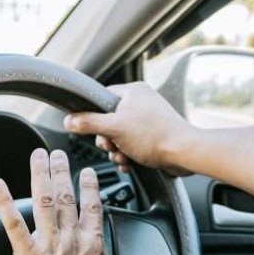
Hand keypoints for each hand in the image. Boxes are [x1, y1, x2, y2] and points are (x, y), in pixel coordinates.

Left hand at [0, 148, 154, 254]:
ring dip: (39, 176)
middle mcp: (71, 239)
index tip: (87, 172)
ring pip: (43, 201)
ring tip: (36, 158)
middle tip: (56, 154)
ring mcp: (48, 245)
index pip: (93, 207)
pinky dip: (3, 203)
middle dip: (62, 171)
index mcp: (94, 245)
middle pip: (66, 197)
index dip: (90, 186)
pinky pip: (13, 224)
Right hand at [63, 82, 193, 175]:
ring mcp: (149, 119)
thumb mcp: (114, 128)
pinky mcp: (155, 136)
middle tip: (110, 145)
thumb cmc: (155, 136)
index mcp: (133, 92)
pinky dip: (129, 155)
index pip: (102, 98)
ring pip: (120, 135)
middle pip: (109, 120)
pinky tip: (129, 163)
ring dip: (117, 150)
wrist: (184, 154)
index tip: (91, 128)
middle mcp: (142, 102)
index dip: (93, 115)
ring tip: (123, 156)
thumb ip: (88, 123)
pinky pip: (133, 144)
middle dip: (107, 139)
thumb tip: (69, 121)